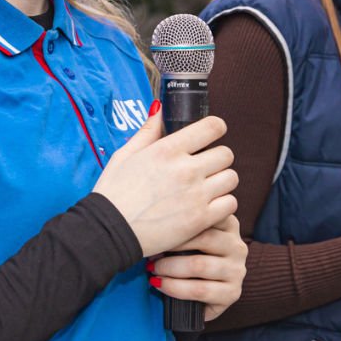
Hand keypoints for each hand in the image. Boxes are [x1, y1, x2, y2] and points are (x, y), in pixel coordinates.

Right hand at [93, 105, 237, 256]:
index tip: (211, 135)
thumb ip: (147, 131)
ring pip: (231, 178)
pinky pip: (230, 204)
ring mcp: (195, 195)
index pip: (213, 127)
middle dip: (218, 158)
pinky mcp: (200, 219)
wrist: (108, 231)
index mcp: (167, 150)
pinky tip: (208, 206)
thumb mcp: (125, 155)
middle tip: (206, 167)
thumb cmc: (113, 193)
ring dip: (222, 181)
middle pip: (226, 154)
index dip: (215, 129)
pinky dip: (223, 204)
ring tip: (207, 188)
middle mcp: (186, 169)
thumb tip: (159, 109)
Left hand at [149, 213, 246, 321]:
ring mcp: (237, 270)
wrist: (195, 294)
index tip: (158, 227)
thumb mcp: (187, 236)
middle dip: (172, 245)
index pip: (206, 215)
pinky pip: (200, 290)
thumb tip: (157, 219)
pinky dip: (175, 287)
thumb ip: (182, 223)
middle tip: (151, 250)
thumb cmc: (185, 258)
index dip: (179, 221)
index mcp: (229, 224)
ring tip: (153, 269)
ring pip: (199, 265)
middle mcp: (237, 246)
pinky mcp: (233, 293)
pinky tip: (160, 285)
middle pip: (204, 238)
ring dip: (170, 268)